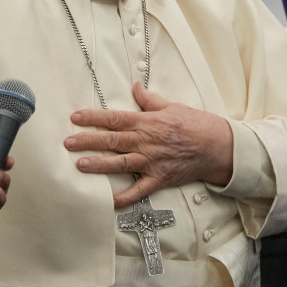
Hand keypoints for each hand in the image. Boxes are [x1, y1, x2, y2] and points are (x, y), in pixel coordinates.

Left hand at [66, 82, 232, 208]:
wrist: (218, 146)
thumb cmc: (196, 125)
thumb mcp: (172, 106)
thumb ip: (149, 99)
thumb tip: (135, 85)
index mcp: (147, 122)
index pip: (115, 118)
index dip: (93, 118)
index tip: (75, 118)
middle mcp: (146, 142)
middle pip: (112, 140)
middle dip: (87, 141)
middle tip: (68, 142)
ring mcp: (152, 162)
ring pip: (120, 163)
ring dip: (99, 165)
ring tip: (80, 165)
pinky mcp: (159, 179)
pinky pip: (138, 191)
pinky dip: (124, 197)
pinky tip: (109, 200)